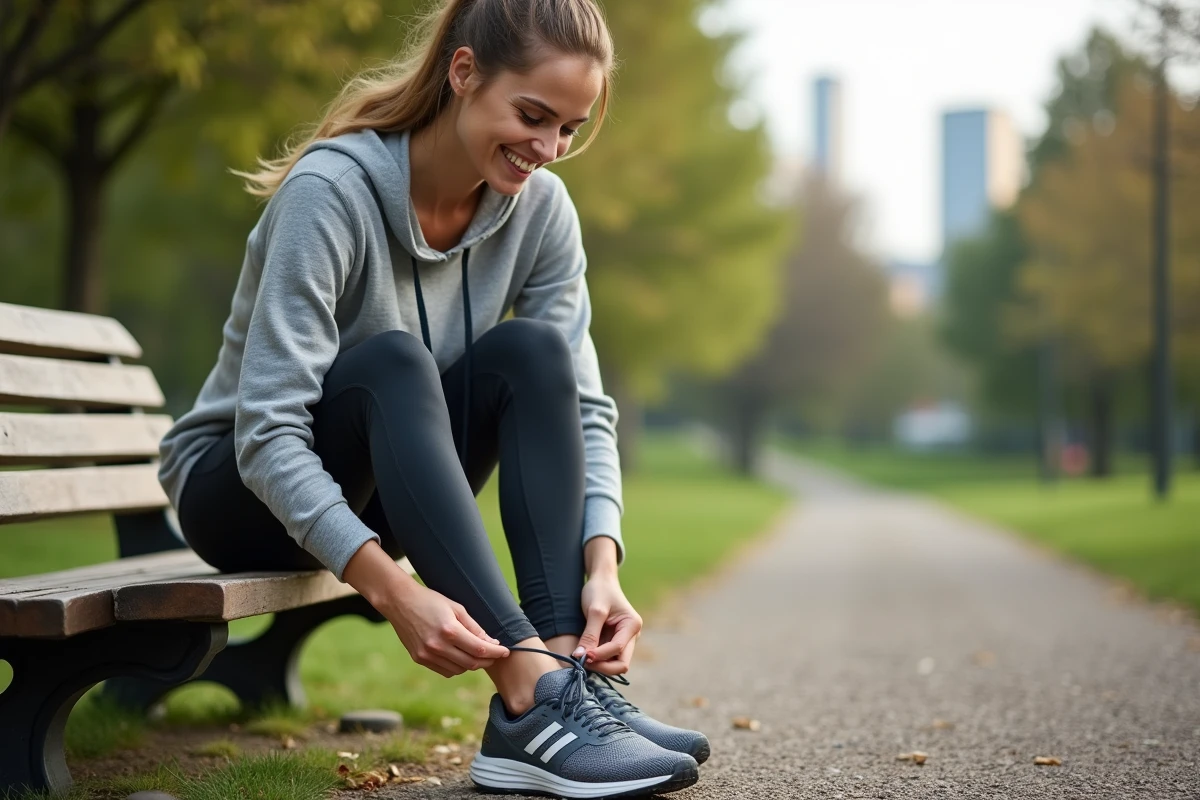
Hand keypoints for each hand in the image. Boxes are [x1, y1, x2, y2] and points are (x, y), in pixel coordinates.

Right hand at [383, 581, 509, 677]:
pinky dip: (456, 667)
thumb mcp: (456, 608)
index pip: (480, 649)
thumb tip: (492, 643)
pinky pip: (445, 671)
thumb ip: (475, 627)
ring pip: (459, 670)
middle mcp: (437, 646)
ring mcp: (427, 655)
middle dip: (487, 661)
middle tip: (495, 655)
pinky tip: (460, 657)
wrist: (400, 602)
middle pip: (471, 663)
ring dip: (472, 665)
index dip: (496, 653)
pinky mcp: (419, 659)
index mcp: (449, 630)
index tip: (506, 652)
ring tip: (478, 654)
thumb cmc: (431, 600)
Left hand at [573, 573, 641, 676]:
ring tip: (581, 657)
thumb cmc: (599, 591)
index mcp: (632, 625)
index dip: (599, 655)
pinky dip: (597, 660)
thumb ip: (589, 634)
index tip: (581, 655)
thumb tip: (580, 656)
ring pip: (615, 664)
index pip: (617, 649)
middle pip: (621, 664)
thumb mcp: (594, 610)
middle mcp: (632, 636)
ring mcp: (624, 640)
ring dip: (599, 665)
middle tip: (582, 661)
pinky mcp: (615, 642)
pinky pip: (608, 658)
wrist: (601, 581)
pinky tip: (585, 654)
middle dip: (603, 666)